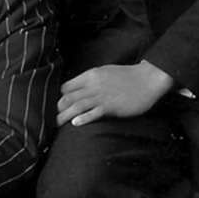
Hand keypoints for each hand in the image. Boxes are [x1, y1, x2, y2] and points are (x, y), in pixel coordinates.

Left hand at [56, 60, 173, 125]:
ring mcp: (102, 96)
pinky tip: (75, 123)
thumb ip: (90, 80)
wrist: (148, 79)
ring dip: (65, 116)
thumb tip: (77, 90)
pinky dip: (83, 118)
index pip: (66, 86)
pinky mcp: (111, 106)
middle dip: (57, 109)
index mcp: (90, 75)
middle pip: (68, 97)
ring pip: (77, 106)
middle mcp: (93, 85)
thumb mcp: (104, 73)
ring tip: (56, 124)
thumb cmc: (127, 77)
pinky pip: (94, 113)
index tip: (54, 107)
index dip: (58, 97)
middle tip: (50, 119)